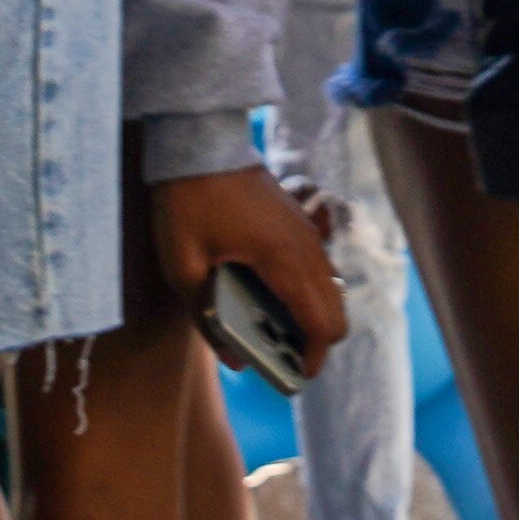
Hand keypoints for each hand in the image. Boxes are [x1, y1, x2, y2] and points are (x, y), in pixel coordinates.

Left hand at [139, 159, 347, 370]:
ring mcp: (308, 233)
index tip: (291, 377)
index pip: (322, 324)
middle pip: (337, 312)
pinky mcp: (300, 224)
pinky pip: (319, 270)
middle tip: (277, 356)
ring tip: (268, 328)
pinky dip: (305, 293)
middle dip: (314, 342)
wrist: (200, 142)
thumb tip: (233, 359)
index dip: (313, 358)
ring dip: (310, 316)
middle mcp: (307, 248)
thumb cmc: (187, 201)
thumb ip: (206, 317)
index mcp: (284, 261)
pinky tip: (266, 295)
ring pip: (331, 291)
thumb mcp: (181, 266)